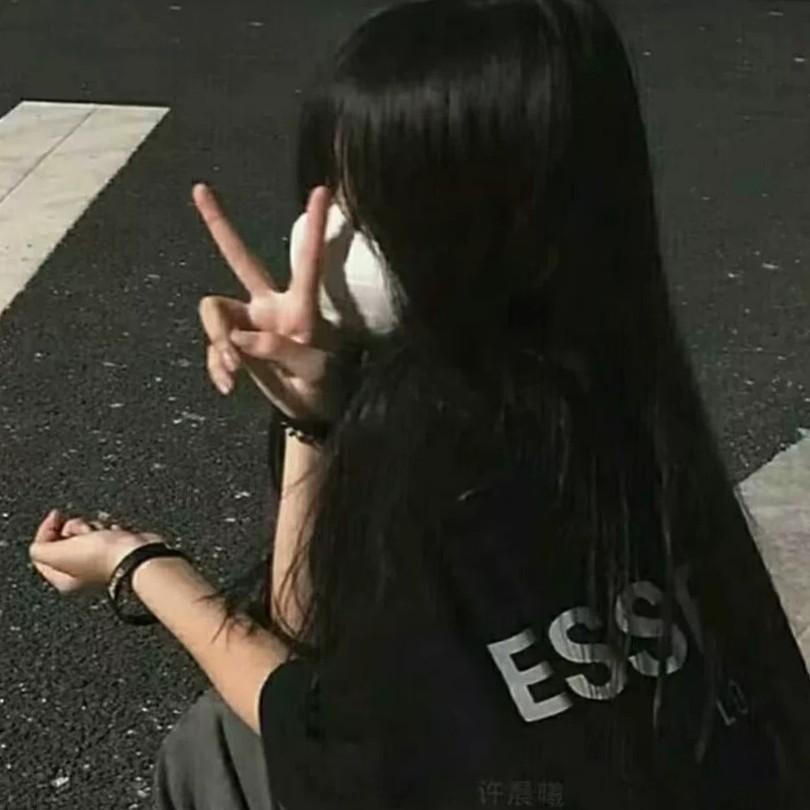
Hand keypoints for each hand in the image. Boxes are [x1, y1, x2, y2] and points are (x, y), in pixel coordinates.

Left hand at [29, 509, 160, 594]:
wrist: (137, 554)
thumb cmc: (102, 558)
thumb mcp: (56, 554)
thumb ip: (39, 548)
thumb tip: (44, 539)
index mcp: (64, 580)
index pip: (43, 550)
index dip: (47, 530)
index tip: (56, 515)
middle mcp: (81, 573)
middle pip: (65, 539)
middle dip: (75, 528)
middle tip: (85, 534)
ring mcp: (100, 561)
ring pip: (86, 532)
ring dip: (93, 526)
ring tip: (104, 533)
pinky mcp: (117, 549)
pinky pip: (105, 530)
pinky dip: (109, 527)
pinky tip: (115, 532)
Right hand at [194, 183, 348, 422]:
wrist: (305, 410)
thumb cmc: (320, 387)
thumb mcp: (310, 373)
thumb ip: (280, 352)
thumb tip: (239, 337)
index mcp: (299, 307)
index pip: (307, 263)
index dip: (312, 228)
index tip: (322, 189)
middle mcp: (270, 305)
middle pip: (240, 258)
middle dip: (219, 225)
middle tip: (200, 189)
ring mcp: (248, 321)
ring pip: (213, 311)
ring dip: (216, 341)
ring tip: (234, 372)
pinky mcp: (232, 342)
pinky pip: (212, 344)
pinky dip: (215, 365)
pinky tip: (229, 385)